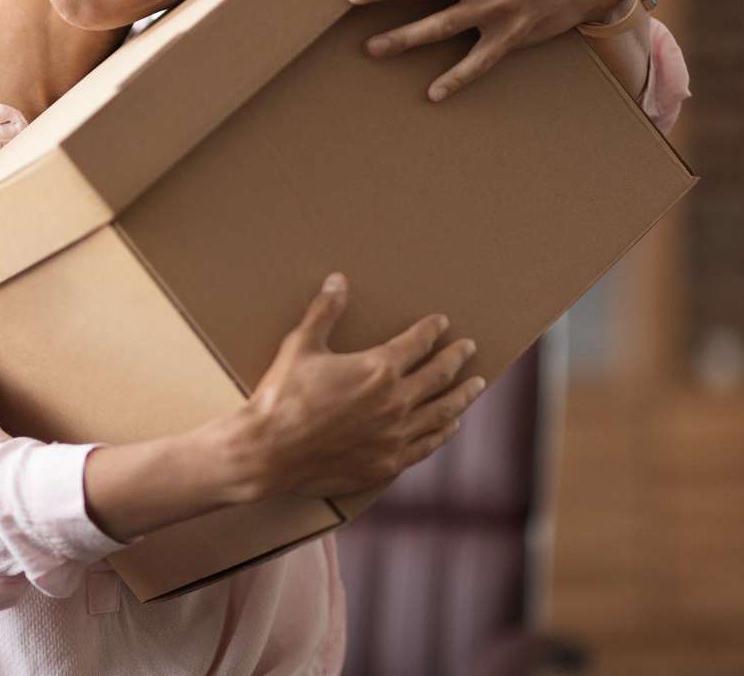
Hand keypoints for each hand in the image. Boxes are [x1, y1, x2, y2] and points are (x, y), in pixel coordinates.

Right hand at [228, 271, 485, 502]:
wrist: (268, 451)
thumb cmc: (282, 396)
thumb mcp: (301, 346)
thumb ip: (324, 312)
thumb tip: (338, 280)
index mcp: (378, 368)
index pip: (417, 343)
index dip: (432, 330)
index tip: (442, 323)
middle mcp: (396, 402)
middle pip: (439, 375)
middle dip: (456, 358)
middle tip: (469, 348)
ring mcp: (395, 436)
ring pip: (443, 412)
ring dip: (462, 396)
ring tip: (475, 386)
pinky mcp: (388, 463)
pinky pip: (427, 445)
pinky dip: (443, 432)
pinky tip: (450, 426)